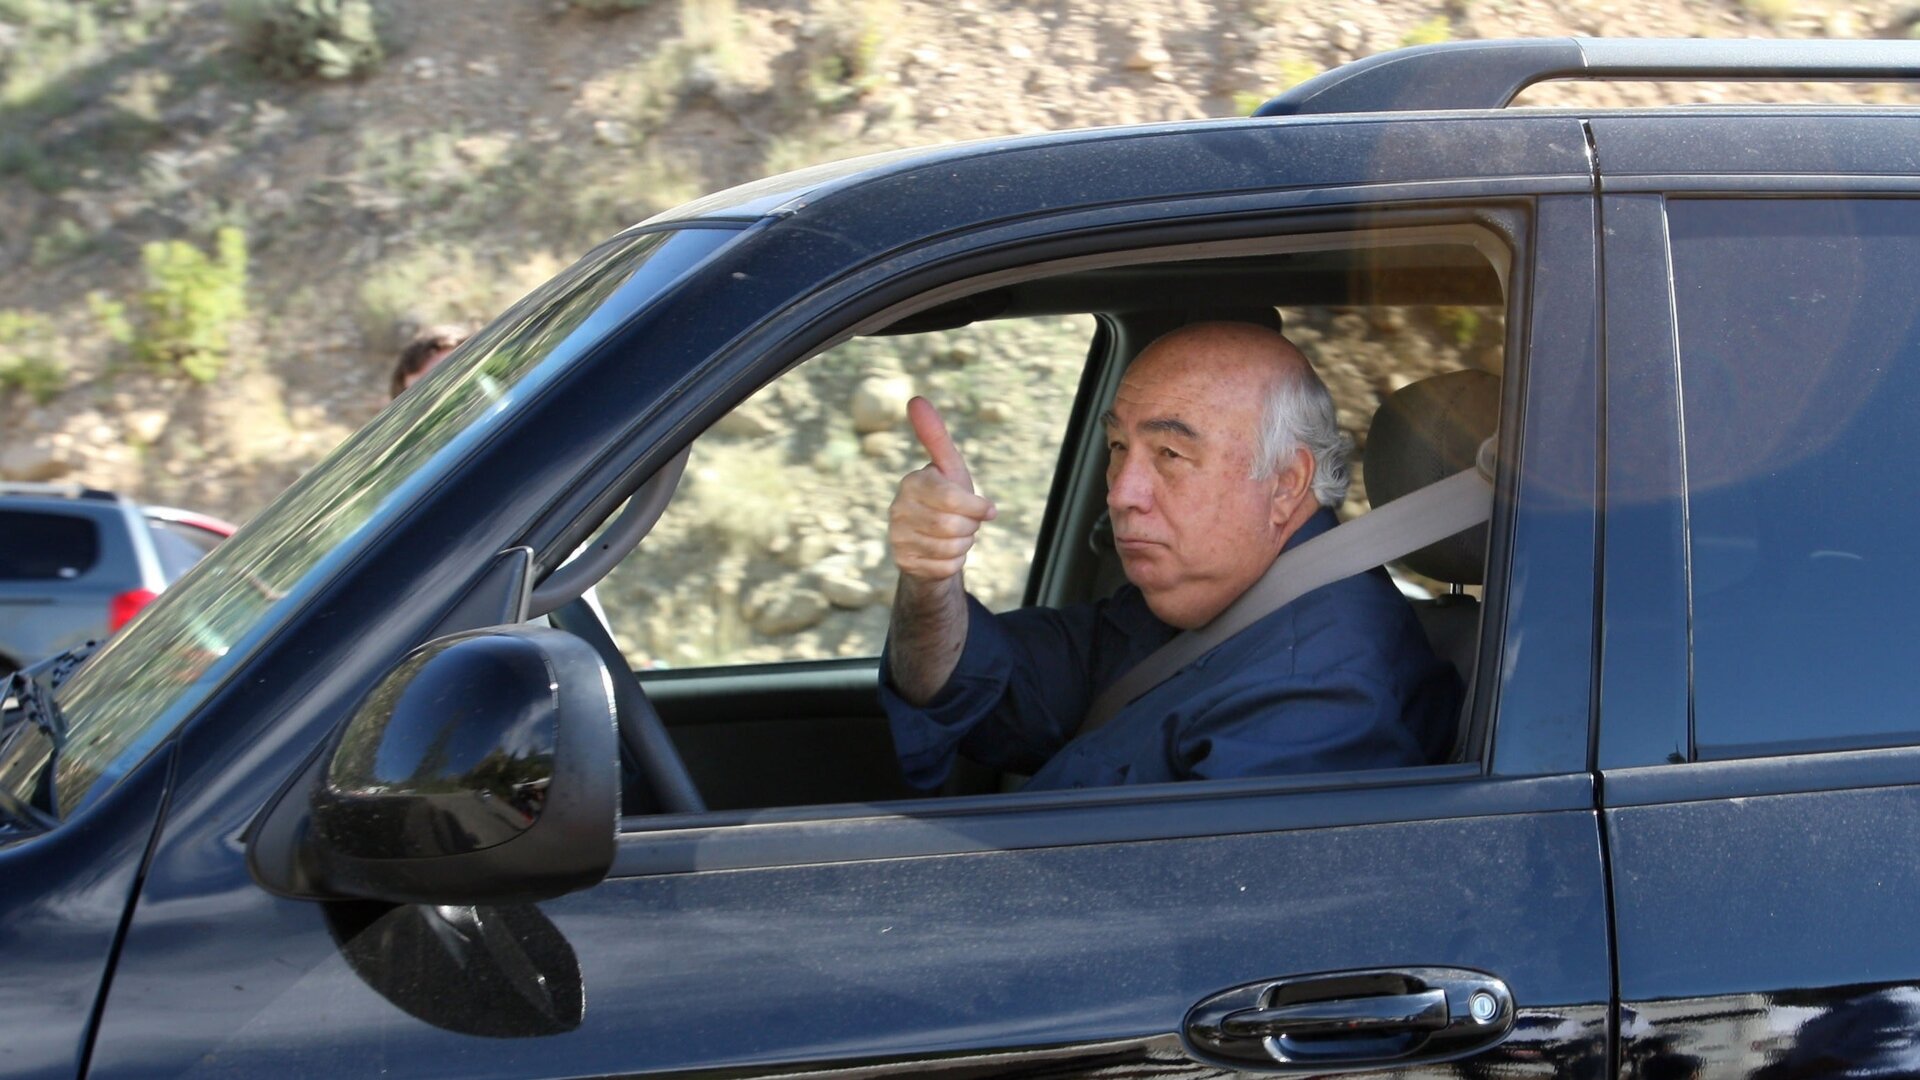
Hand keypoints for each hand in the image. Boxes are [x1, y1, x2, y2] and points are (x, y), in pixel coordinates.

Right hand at [888, 397, 997, 583]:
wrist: (932, 541)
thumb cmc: (945, 498)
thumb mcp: (948, 468)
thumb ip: (935, 436)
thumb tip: (916, 399)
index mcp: (912, 483)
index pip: (951, 497)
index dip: (975, 507)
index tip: (989, 510)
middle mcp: (898, 509)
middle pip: (952, 525)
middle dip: (971, 527)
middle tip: (969, 524)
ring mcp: (897, 537)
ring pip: (950, 548)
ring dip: (964, 544)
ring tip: (956, 536)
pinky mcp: (903, 561)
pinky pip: (944, 567)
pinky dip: (954, 562)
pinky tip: (945, 553)